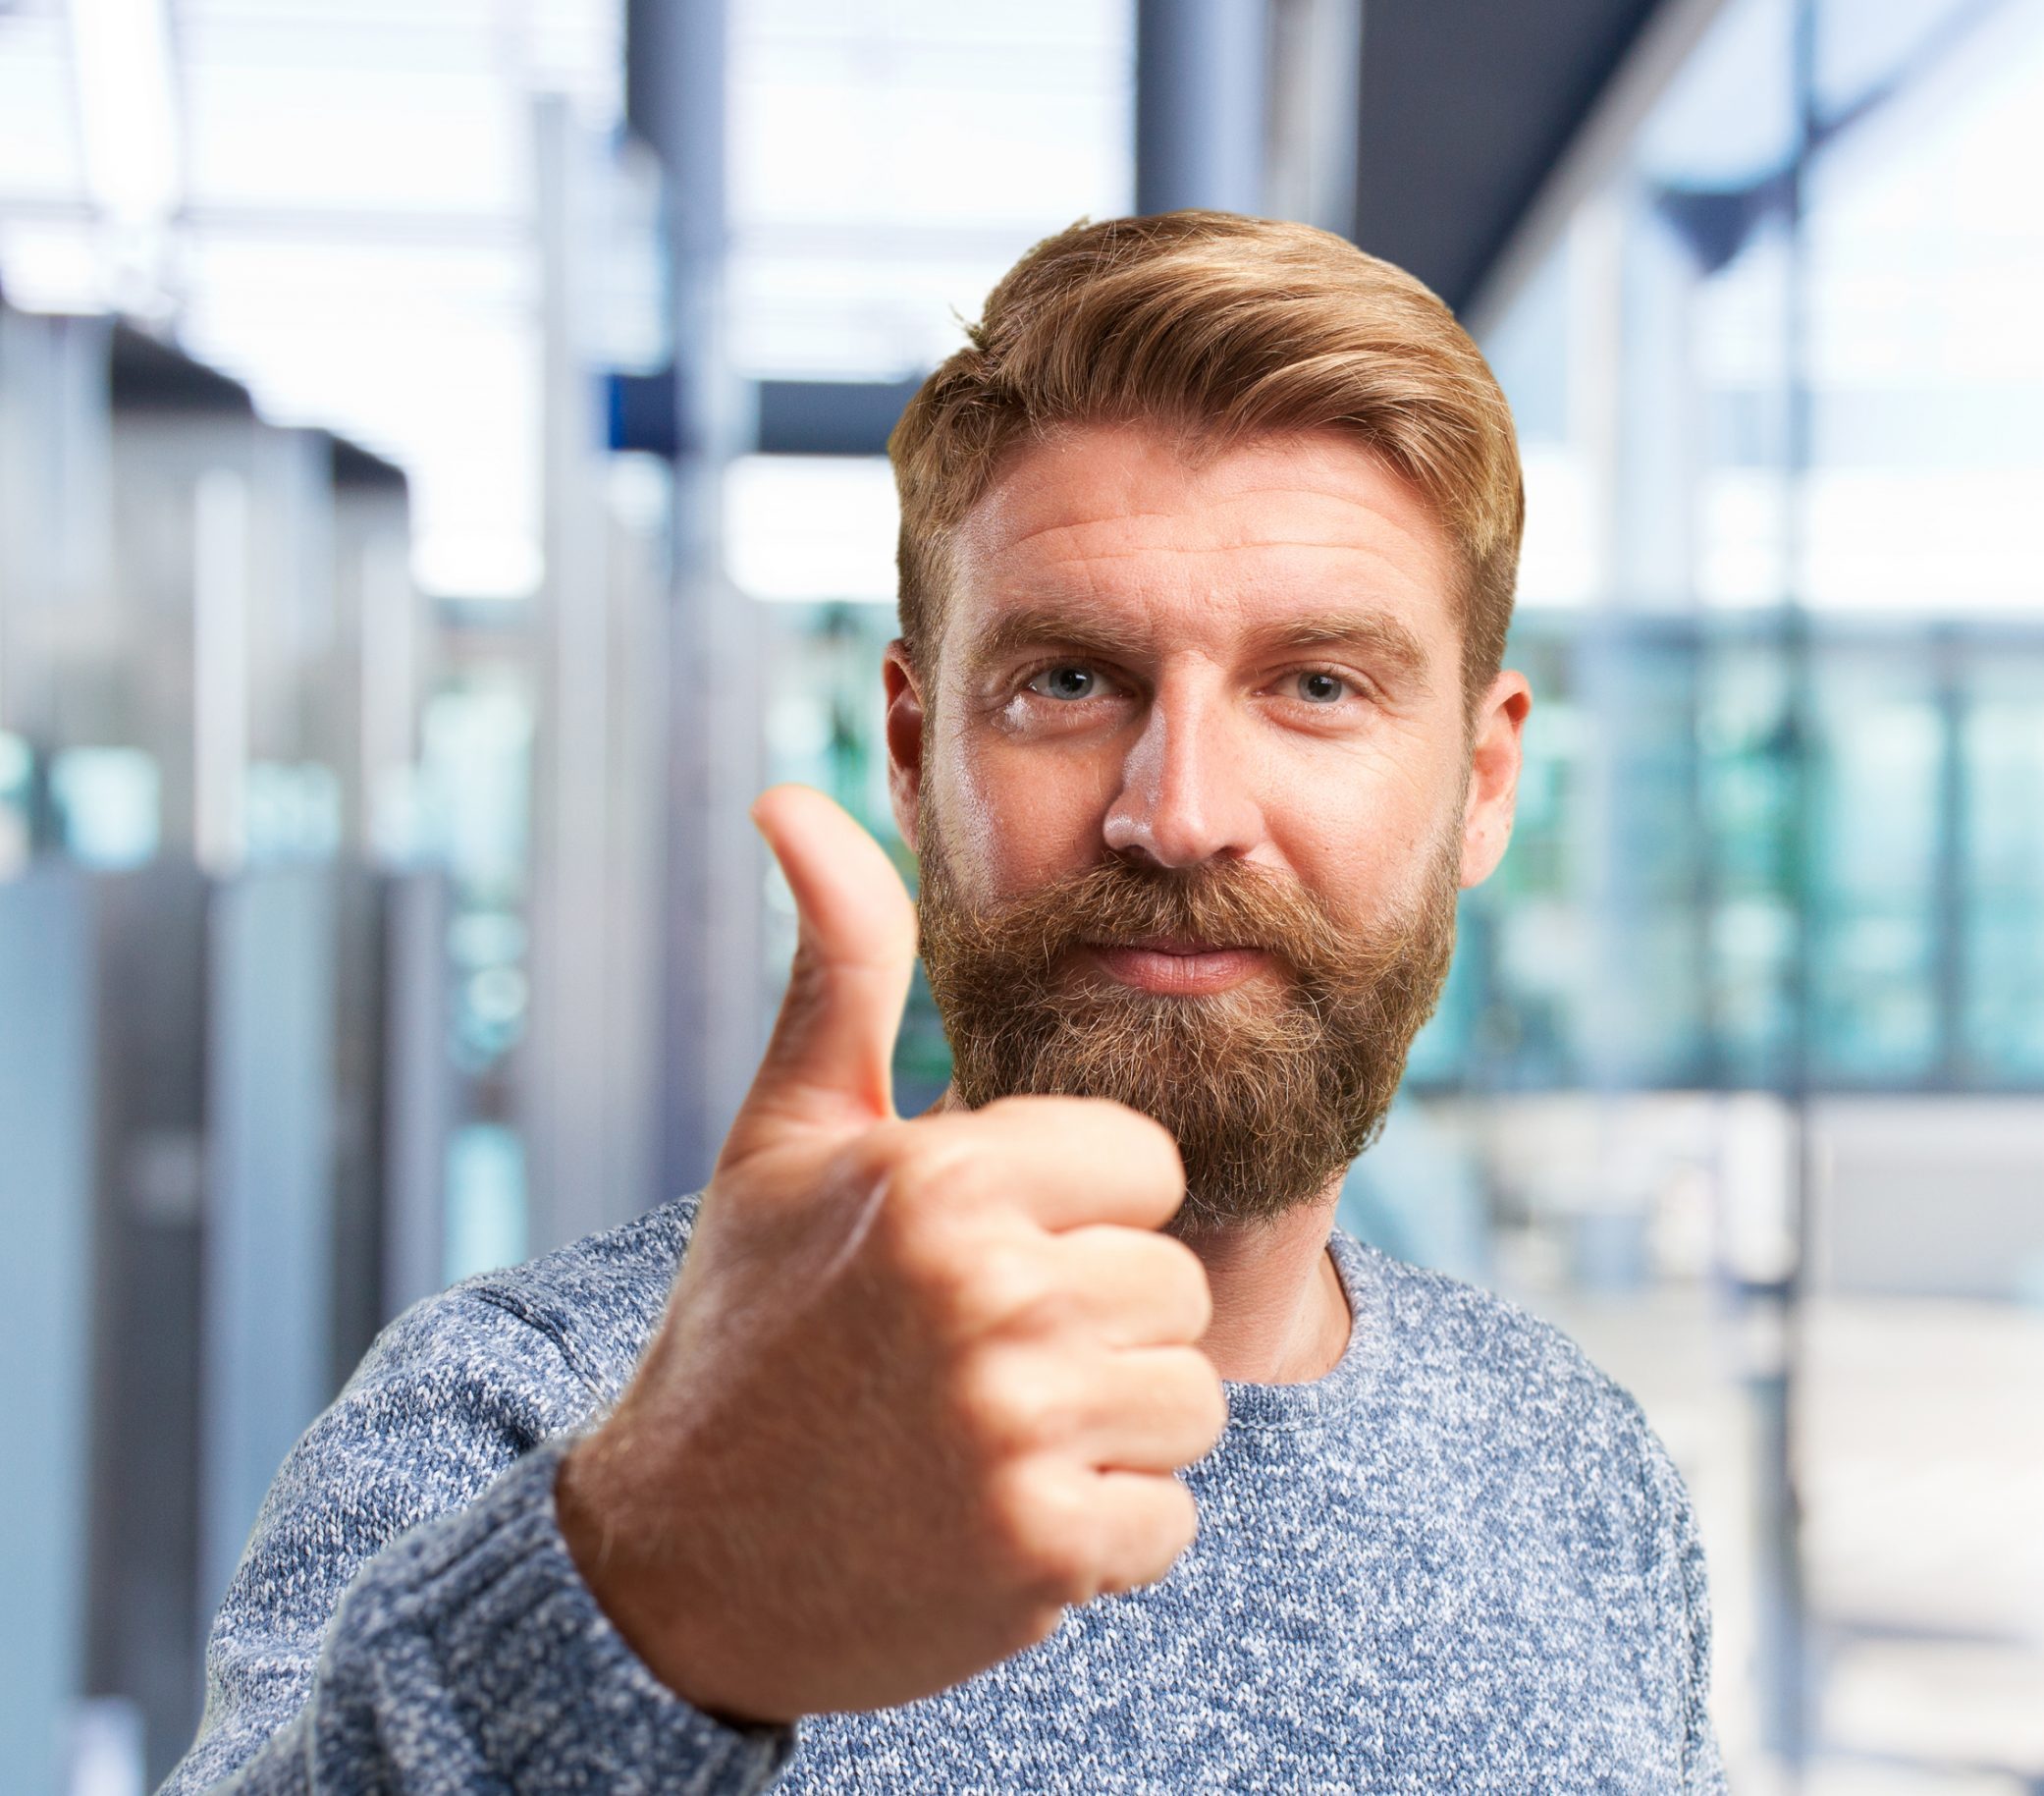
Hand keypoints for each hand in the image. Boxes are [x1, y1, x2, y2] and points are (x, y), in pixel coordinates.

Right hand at [556, 785, 1223, 1723]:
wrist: (676, 1562)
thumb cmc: (746, 1326)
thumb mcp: (785, 1136)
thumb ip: (839, 967)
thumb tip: (792, 797)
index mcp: (947, 1175)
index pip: (1142, 1165)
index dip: (1070, 1208)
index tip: (979, 1251)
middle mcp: (991, 1292)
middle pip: (1170, 1285)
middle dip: (1091, 1324)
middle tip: (967, 1362)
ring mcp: (1020, 1431)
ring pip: (1187, 1402)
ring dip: (1104, 1434)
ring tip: (981, 1438)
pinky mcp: (1043, 1556)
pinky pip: (1170, 1524)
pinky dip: (1096, 1539)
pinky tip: (987, 1523)